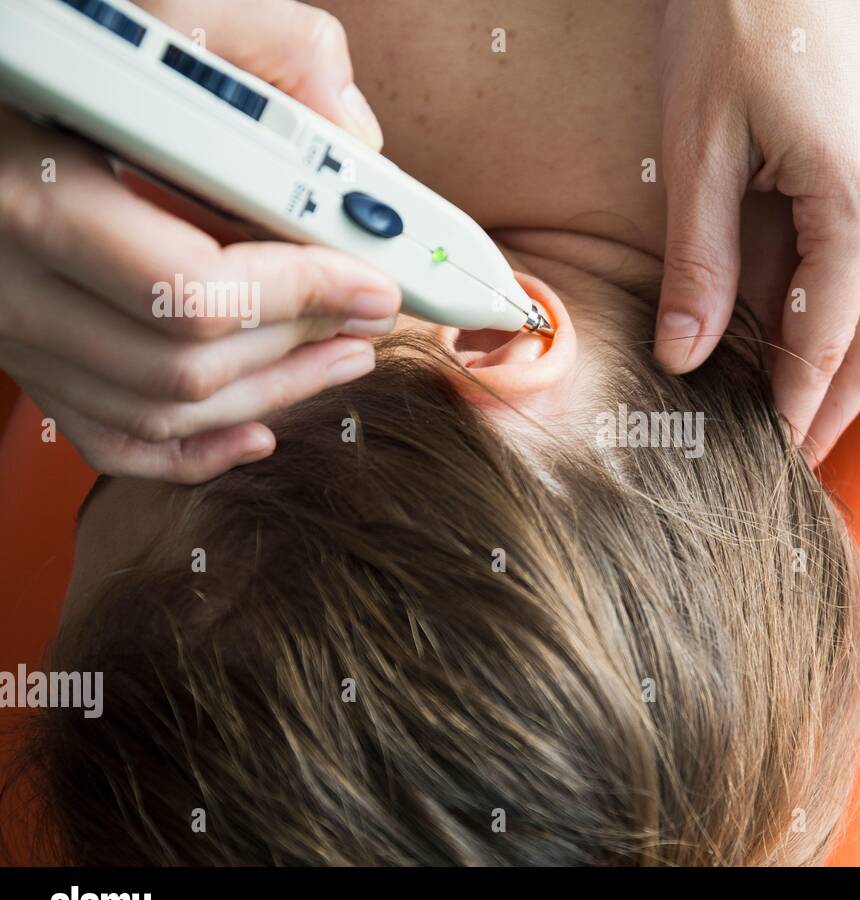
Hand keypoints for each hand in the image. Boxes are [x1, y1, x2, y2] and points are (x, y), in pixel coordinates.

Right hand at [0, 0, 398, 482]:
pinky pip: (108, 435)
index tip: (376, 280)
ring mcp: (9, 323)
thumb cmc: (44, 38)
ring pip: (158, 407)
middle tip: (373, 313)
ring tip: (344, 357)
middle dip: (302, 341)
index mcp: (30, 189)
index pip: (191, 287)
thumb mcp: (137, 6)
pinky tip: (258, 431)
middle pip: (184, 361)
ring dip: (272, 393)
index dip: (302, 294)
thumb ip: (260, 45)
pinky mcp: (19, 350)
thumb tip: (353, 130)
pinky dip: (191, 449)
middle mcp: (10, 275)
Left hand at [654, 0, 859, 461]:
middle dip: (838, 404)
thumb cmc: (732, 23)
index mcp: (859, 201)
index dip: (799, 410)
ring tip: (809, 408)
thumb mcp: (696, 151)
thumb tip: (686, 355)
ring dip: (853, 362)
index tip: (777, 460)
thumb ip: (699, 264)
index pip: (827, 342)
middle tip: (800, 458)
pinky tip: (825, 326)